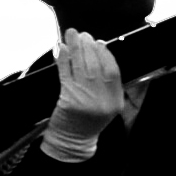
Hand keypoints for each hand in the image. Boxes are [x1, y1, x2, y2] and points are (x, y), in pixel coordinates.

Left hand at [44, 29, 126, 159]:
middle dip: (89, 47)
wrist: (71, 142)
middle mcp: (102, 100)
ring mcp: (85, 100)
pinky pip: (66, 73)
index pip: (113, 71)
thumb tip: (100, 52)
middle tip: (83, 35)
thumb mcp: (106, 106)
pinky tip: (60, 48)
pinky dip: (63, 59)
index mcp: (115, 101)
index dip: (106, 54)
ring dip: (76, 48)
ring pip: (82, 67)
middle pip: (97, 66)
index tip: (99, 43)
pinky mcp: (68, 100)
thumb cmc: (87, 121)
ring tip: (71, 34)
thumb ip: (107, 85)